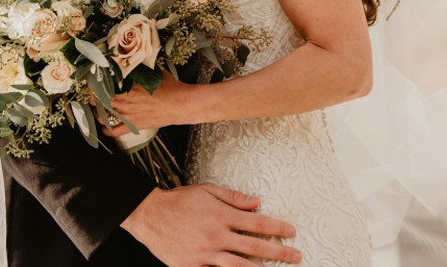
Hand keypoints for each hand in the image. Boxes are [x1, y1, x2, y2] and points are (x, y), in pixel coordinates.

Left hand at [97, 71, 193, 136]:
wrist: (180, 105)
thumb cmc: (170, 87)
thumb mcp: (155, 73)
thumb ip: (142, 69)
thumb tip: (137, 62)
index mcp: (128, 88)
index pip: (104, 87)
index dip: (95, 86)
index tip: (93, 83)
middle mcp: (125, 103)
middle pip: (100, 101)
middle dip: (94, 98)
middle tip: (92, 95)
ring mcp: (129, 116)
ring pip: (103, 116)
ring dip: (97, 112)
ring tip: (96, 108)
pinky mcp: (134, 125)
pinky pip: (114, 131)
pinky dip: (106, 129)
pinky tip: (103, 126)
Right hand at [122, 184, 301, 265]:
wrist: (149, 215)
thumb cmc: (179, 201)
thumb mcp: (207, 191)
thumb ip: (233, 197)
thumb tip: (257, 202)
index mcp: (221, 216)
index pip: (257, 224)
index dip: (277, 228)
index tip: (292, 232)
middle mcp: (216, 236)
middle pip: (254, 247)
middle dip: (279, 252)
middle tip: (296, 256)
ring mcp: (205, 255)